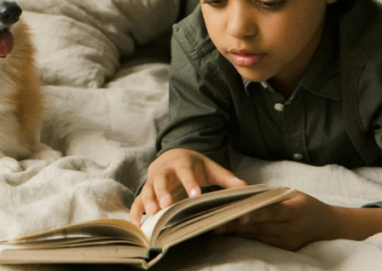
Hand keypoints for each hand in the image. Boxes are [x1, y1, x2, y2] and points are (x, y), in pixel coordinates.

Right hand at [130, 148, 246, 225]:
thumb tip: (246, 188)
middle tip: (167, 205)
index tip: (196, 195)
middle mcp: (164, 171)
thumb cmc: (194, 166)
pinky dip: (136, 212)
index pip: (185, 172)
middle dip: (163, 192)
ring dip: (148, 202)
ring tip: (153, 214)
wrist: (172, 156)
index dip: (190, 183)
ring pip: (147, 190)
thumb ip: (227, 178)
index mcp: (181, 163)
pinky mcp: (146, 191)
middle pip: (161, 180)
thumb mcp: (210, 168)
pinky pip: (137, 202)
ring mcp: (152, 181)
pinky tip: (138, 224)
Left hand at [213, 191, 381, 250]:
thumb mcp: (293, 193)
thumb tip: (247, 192)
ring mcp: (286, 242)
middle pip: (260, 226)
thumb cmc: (307, 204)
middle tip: (214, 219)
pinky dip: (245, 237)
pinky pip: (261, 242)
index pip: (272, 212)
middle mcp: (290, 229)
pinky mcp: (283, 249)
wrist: (328, 225)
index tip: (239, 214)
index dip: (256, 213)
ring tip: (215, 226)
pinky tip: (229, 233)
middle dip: (236, 223)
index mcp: (294, 211)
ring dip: (236, 232)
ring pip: (257, 236)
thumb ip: (271, 195)